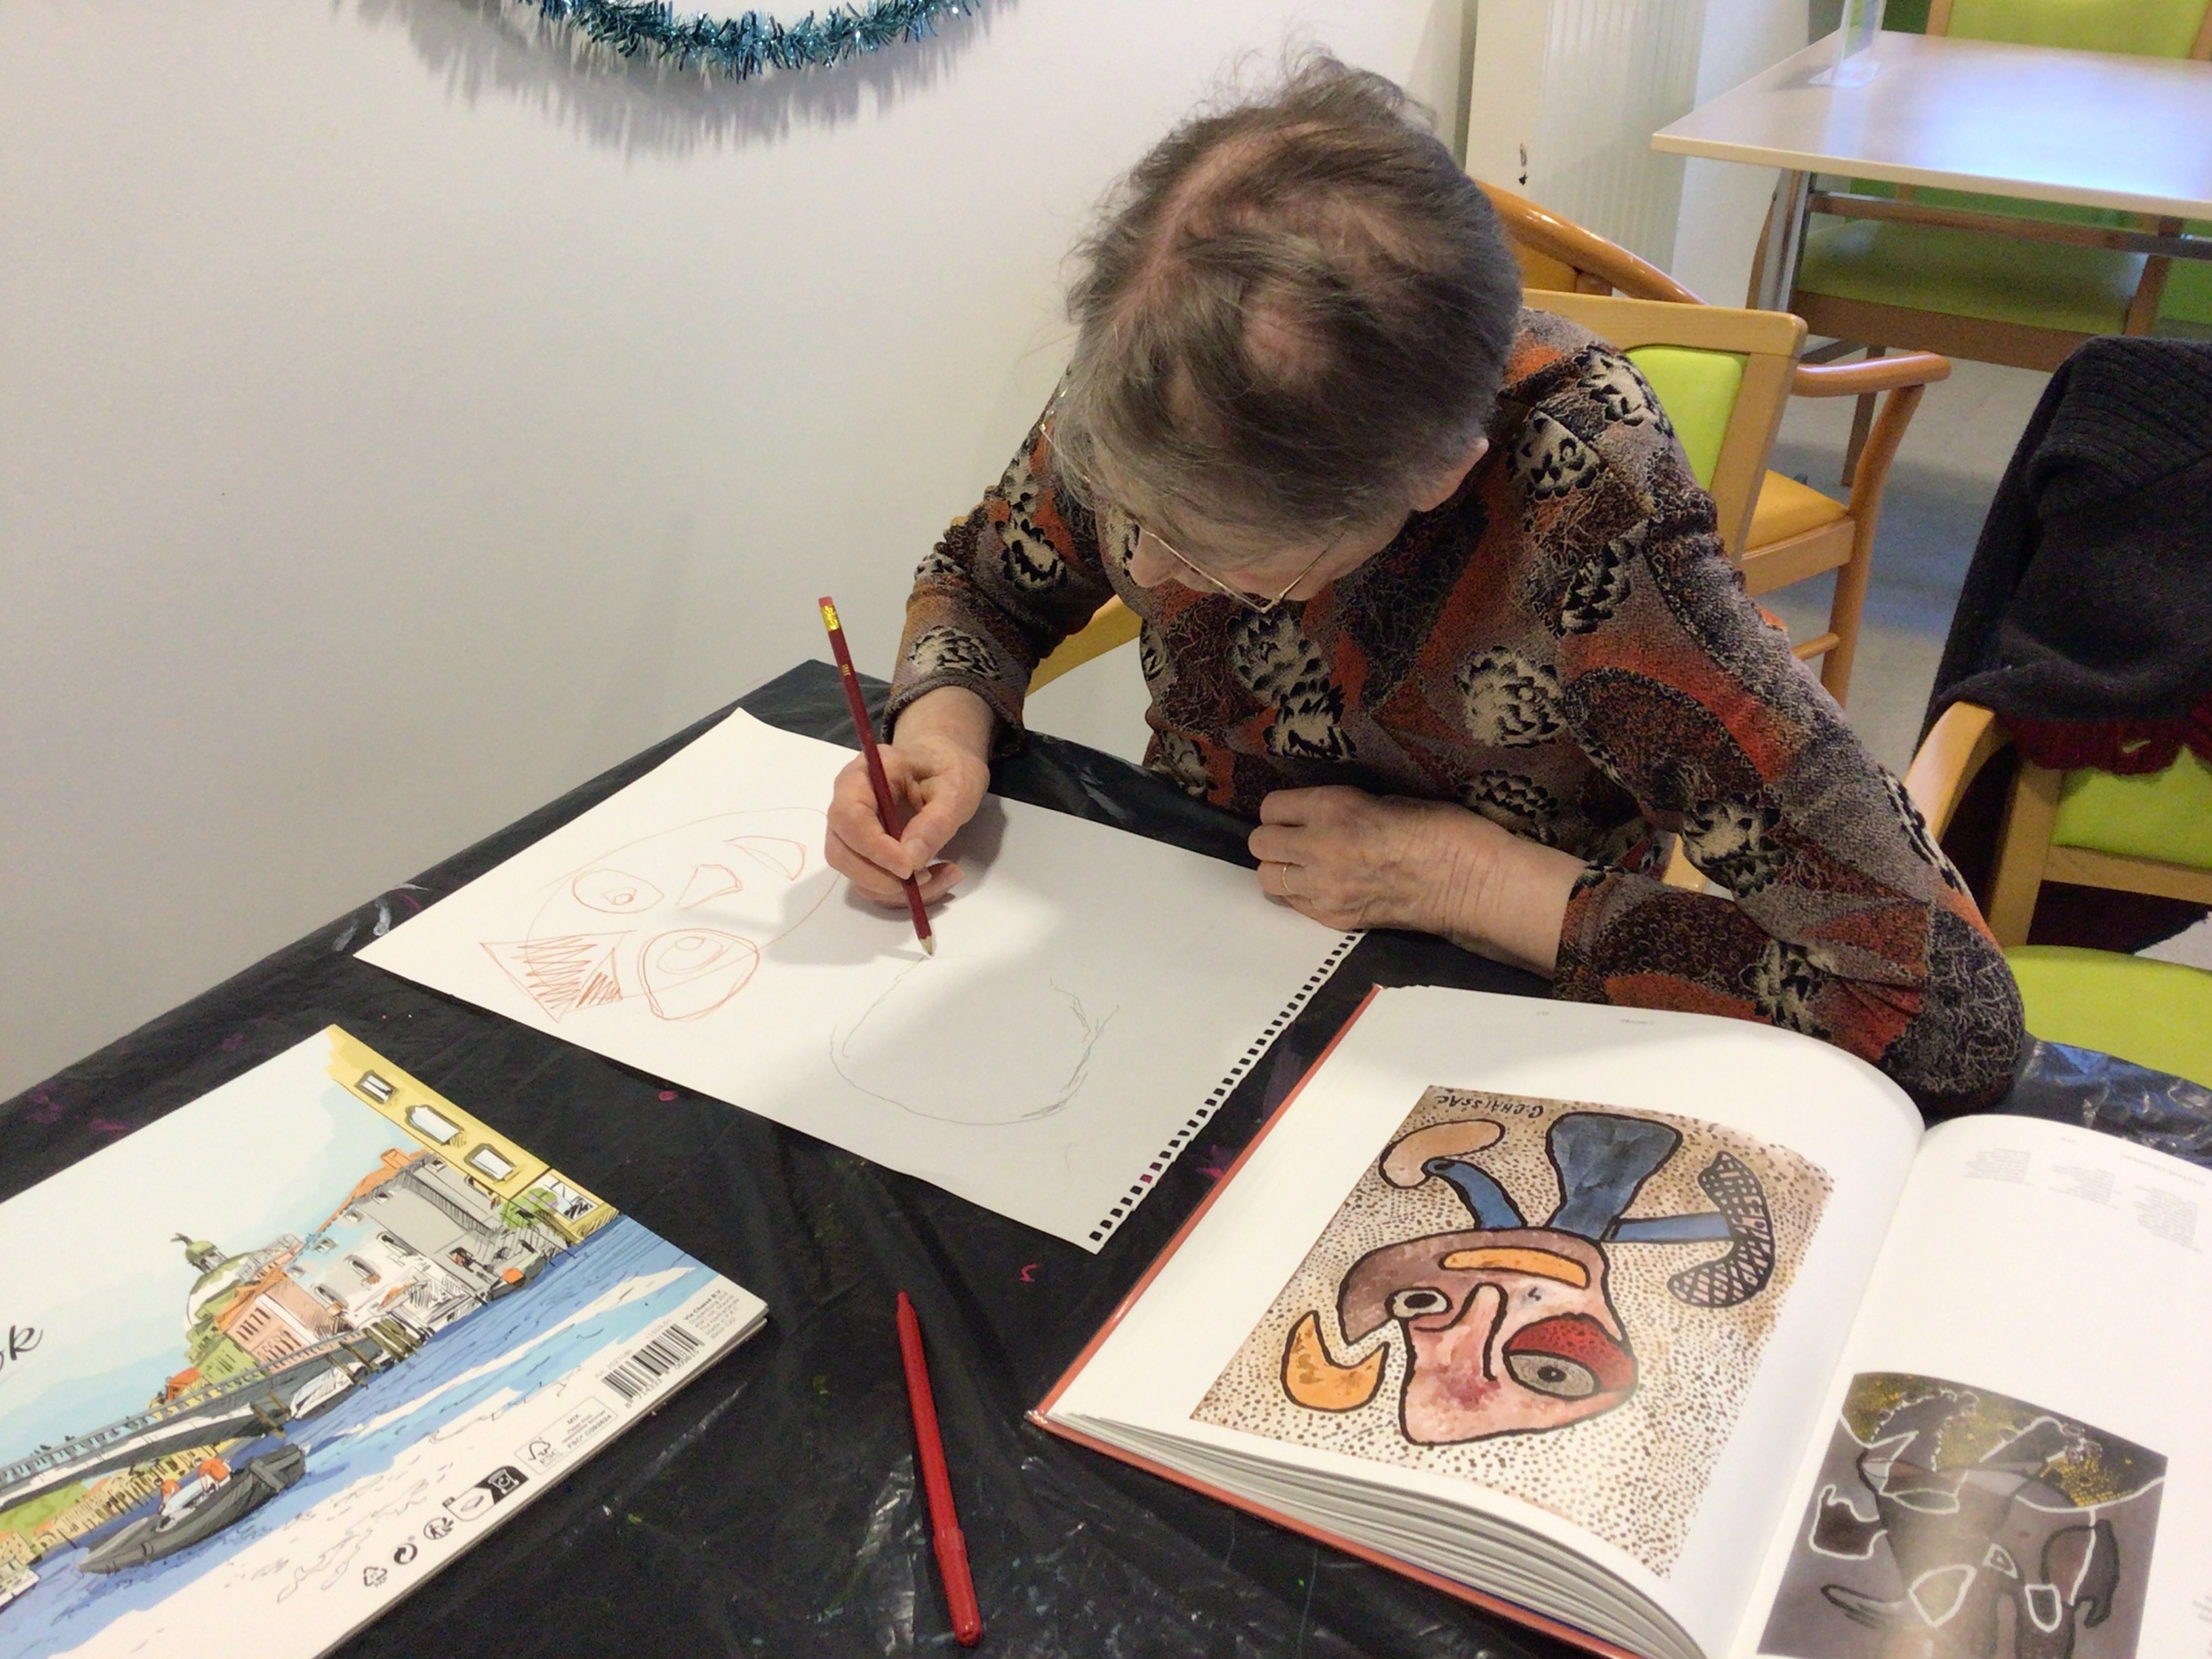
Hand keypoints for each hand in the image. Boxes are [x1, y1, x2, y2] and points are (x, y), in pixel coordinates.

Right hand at [825, 687, 992, 907]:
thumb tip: (911, 860)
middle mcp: (847, 801)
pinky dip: (901, 893)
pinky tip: (936, 878)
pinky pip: (870, 883)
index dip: (873, 847)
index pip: (849, 815)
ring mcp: (851, 829)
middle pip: (840, 851)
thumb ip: (935, 822)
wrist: (942, 766)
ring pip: (853, 874)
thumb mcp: (956, 789)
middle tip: (926, 879)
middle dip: (880, 878)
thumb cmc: (947, 769)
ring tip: (946, 876)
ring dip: (895, 891)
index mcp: (865, 774)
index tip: (909, 868)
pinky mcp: (862, 852)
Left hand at [1248, 786, 1586, 974]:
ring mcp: (1324, 888)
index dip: (1283, 810)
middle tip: (1298, 839)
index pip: (1271, 807)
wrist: (1467, 881)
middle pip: (1260, 845)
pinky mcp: (1335, 918)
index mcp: (1333, 807)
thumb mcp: (1384, 800)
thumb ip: (1340, 809)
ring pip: (1268, 879)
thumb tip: (1313, 817)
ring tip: (1307, 865)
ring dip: (1282, 869)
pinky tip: (1326, 886)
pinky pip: (1294, 904)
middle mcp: (1318, 847)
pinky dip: (1301, 894)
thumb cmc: (1438, 829)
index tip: (1298, 812)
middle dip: (1275, 840)